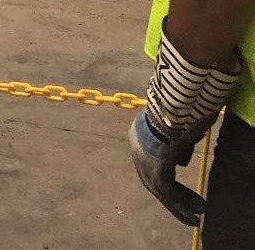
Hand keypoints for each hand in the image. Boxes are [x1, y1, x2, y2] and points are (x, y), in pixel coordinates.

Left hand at [128, 111, 205, 225]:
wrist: (168, 114)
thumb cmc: (175, 116)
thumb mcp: (177, 130)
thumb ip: (178, 147)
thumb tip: (181, 163)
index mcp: (140, 137)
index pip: (153, 162)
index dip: (167, 176)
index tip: (180, 185)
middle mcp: (138, 152)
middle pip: (158, 180)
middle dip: (176, 195)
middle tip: (192, 208)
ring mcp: (145, 164)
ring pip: (163, 191)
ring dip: (180, 206)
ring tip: (195, 219)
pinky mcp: (155, 174)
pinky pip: (168, 195)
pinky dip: (180, 206)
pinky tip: (193, 216)